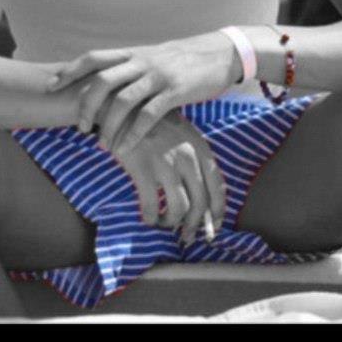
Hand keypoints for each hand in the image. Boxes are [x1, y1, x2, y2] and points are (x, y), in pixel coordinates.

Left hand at [48, 32, 240, 156]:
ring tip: (102, 144)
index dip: (70, 71)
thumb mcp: (153, 58)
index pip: (94, 58)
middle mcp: (142, 61)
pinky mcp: (176, 91)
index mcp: (133, 53)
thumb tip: (106, 84)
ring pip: (123, 100)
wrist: (221, 54)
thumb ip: (131, 69)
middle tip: (79, 126)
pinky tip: (125, 147)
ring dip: (108, 125)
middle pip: (102, 80)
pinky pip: (149, 115)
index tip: (51, 85)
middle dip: (85, 104)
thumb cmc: (184, 60)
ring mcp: (158, 75)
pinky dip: (133, 133)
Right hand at [115, 110, 226, 244]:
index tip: (213, 228)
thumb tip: (201, 198)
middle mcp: (187, 156)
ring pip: (179, 208)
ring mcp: (165, 162)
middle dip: (194, 225)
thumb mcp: (182, 134)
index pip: (218, 187)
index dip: (218, 212)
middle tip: (186, 236)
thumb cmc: (153, 122)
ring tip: (163, 223)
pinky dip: (151, 217)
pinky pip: (152, 205)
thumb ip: (194, 161)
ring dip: (171, 223)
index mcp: (200, 147)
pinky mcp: (142, 168)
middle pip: (200, 203)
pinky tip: (147, 217)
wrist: (123, 106)